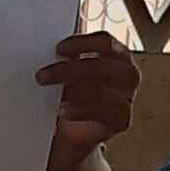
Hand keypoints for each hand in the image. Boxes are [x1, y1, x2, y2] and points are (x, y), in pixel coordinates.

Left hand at [39, 30, 139, 150]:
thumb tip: (46, 46)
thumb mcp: (72, 70)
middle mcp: (127, 73)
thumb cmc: (77, 91)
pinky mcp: (122, 119)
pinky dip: (79, 111)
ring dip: (72, 93)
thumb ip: (68, 57)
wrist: (79, 128)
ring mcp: (127, 97)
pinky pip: (100, 113)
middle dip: (67, 71)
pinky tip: (65, 111)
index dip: (81, 43)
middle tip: (42, 76)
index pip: (105, 42)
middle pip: (99, 67)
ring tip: (54, 97)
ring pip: (99, 91)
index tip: (59, 49)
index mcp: (118, 53)